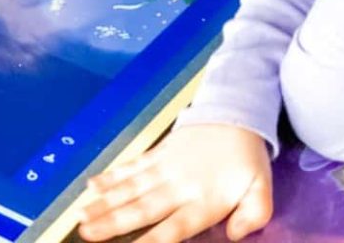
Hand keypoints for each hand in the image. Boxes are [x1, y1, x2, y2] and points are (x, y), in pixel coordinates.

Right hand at [78, 125, 271, 242]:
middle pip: (142, 207)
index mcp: (202, 201)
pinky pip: (132, 166)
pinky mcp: (159, 152)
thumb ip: (252, 216)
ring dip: (105, 201)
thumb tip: (234, 236)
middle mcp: (178, 185)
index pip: (173, 228)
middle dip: (113, 221)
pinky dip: (112, 175)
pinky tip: (92, 184)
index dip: (150, 240)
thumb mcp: (261, 191)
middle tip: (87, 231)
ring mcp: (165, 167)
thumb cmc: (246, 162)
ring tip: (82, 213)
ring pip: (131, 187)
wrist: (236, 114)